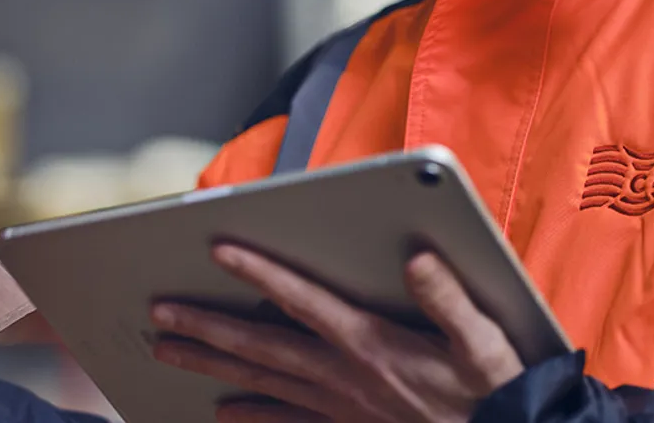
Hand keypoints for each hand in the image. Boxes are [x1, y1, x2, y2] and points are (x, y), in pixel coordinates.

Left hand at [149, 245, 524, 421]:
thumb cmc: (494, 391)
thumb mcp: (484, 342)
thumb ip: (448, 300)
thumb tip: (417, 260)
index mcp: (370, 344)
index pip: (301, 300)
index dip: (259, 271)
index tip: (218, 249)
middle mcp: (343, 375)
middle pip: (261, 345)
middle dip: (207, 326)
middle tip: (159, 314)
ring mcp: (340, 406)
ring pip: (261, 381)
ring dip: (213, 363)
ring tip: (168, 351)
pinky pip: (288, 422)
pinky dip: (253, 416)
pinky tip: (222, 412)